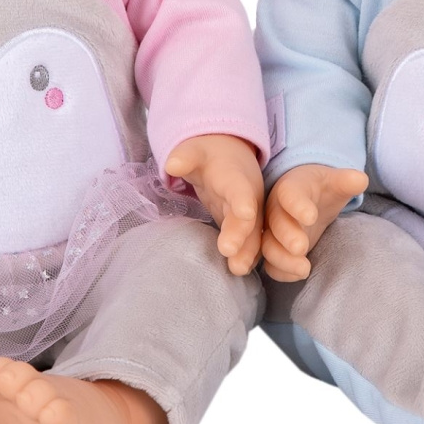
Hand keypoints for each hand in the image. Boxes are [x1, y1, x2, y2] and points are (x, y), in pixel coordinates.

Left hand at [165, 134, 264, 275]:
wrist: (228, 157)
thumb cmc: (208, 156)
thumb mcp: (195, 151)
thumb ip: (185, 156)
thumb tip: (171, 164)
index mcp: (236, 178)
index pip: (240, 190)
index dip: (243, 202)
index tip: (245, 213)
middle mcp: (249, 197)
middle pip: (249, 218)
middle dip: (242, 235)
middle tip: (230, 251)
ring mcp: (250, 214)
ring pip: (252, 235)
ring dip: (247, 252)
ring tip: (237, 269)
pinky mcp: (244, 227)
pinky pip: (249, 243)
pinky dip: (247, 257)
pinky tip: (239, 272)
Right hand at [262, 163, 367, 282]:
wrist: (311, 199)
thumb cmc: (322, 189)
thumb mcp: (335, 182)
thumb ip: (347, 181)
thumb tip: (361, 179)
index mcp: (290, 188)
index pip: (289, 194)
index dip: (297, 205)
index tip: (312, 216)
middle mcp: (276, 209)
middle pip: (275, 222)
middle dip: (287, 236)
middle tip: (301, 248)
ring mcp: (273, 231)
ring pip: (269, 246)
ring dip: (283, 259)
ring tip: (304, 269)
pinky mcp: (276, 249)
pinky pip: (271, 263)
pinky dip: (282, 272)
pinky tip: (300, 275)